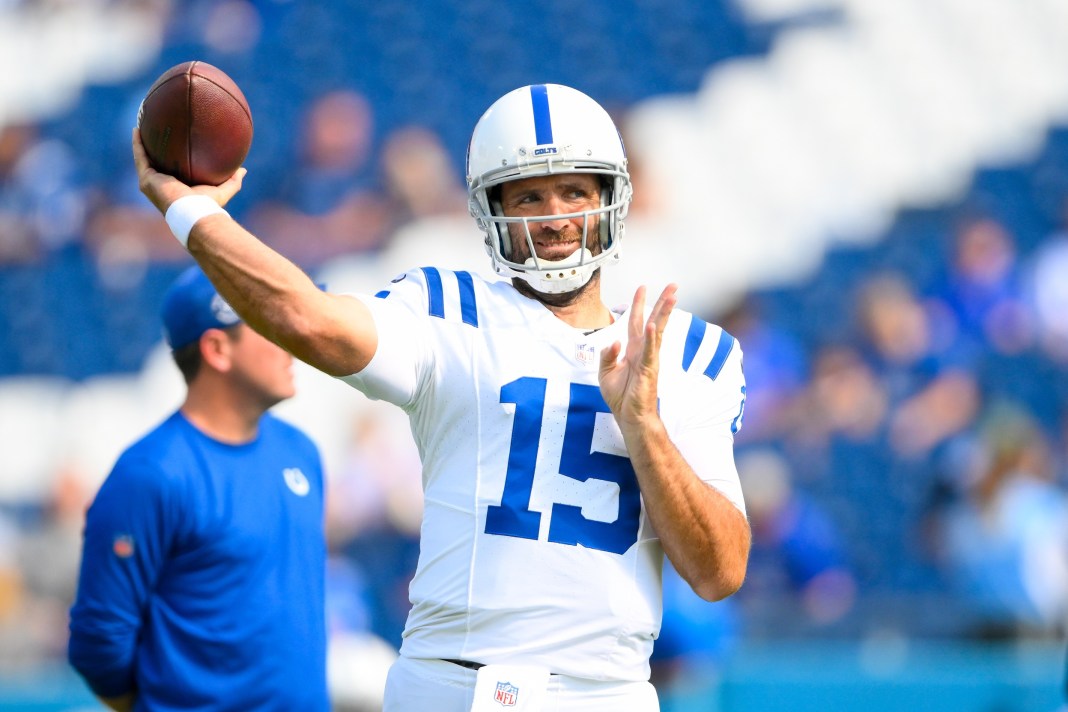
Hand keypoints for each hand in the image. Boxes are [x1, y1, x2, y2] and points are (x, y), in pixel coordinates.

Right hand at [132, 127, 245, 214]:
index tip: (173, 144)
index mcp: (177, 188)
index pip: (172, 170)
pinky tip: (138, 130)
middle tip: (155, 131)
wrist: (194, 212)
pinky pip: (140, 157)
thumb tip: (244, 169)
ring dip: (142, 143)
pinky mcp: (147, 179)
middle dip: (154, 148)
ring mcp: (152, 183)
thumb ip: (233, 180)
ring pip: (144, 159)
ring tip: (141, 125)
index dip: (171, 158)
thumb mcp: (223, 190)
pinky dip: (138, 144)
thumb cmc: (208, 205)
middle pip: (155, 163)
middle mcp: (162, 186)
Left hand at [598, 284, 677, 428]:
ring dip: (664, 313)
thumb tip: (613, 341)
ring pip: (657, 331)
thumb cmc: (620, 396)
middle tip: (674, 285)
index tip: (643, 287)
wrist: (629, 417)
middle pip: (653, 321)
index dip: (638, 304)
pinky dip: (649, 338)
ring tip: (672, 297)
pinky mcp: (649, 370)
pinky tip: (651, 325)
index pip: (635, 322)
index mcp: (632, 350)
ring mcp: (649, 359)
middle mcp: (643, 351)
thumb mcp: (605, 372)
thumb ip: (607, 355)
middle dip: (662, 302)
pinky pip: (650, 351)